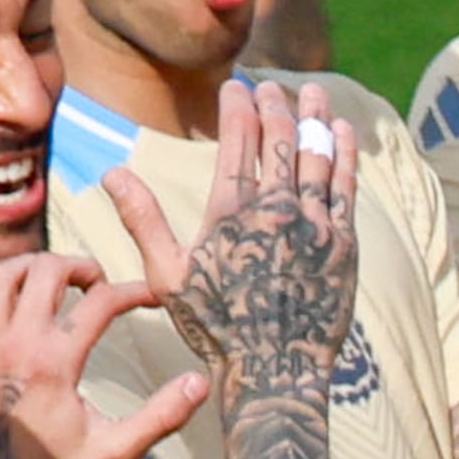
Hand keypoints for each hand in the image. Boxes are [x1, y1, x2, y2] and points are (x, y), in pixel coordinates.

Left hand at [0, 250, 207, 458]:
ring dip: (30, 269)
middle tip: (95, 283)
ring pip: (0, 276)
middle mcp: (14, 344)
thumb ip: (159, 417)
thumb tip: (199, 382)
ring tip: (50, 283)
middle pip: (47, 270)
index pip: (102, 302)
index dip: (134, 292)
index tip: (150, 298)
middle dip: (78, 266)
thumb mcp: (112, 455)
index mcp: (56, 363)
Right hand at [160, 80, 358, 397]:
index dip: (238, 106)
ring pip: (317, 154)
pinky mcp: (343, 243)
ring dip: (315, 117)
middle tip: (272, 86)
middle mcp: (275, 210)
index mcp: (230, 213)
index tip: (238, 87)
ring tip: (312, 92)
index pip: (237, 140)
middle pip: (279, 138)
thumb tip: (111, 173)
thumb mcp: (167, 276)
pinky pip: (346, 186)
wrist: (275, 372)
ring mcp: (314, 224)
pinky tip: (343, 131)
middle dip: (275, 104)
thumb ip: (143, 218)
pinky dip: (346, 154)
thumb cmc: (215, 327)